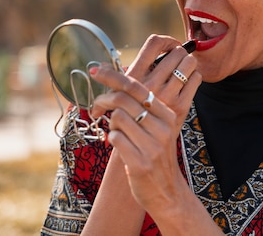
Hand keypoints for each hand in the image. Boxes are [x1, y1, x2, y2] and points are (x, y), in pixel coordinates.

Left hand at [89, 34, 200, 210]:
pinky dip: (111, 140)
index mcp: (167, 114)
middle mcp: (163, 127)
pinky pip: (114, 138)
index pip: (137, 86)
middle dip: (103, 100)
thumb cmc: (156, 155)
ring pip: (117, 118)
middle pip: (124, 100)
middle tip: (95, 108)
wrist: (167, 192)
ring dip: (111, 124)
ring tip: (117, 133)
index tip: (95, 70)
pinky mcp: (140, 163)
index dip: (113, 75)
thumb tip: (116, 82)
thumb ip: (143, 107)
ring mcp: (152, 146)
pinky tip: (119, 146)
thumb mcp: (158, 128)